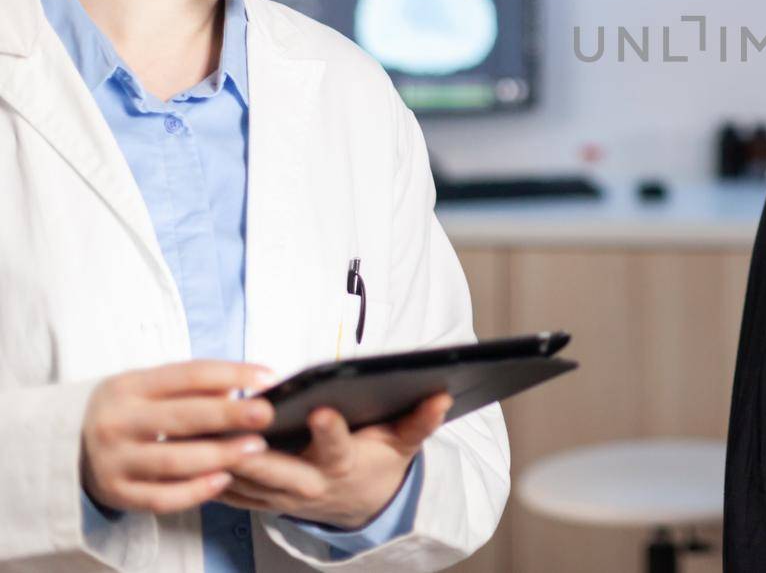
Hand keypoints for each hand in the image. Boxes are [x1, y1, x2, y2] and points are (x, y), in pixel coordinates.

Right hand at [80, 360, 275, 514]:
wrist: (65, 446)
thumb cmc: (126, 410)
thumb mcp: (147, 386)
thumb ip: (190, 385)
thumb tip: (241, 385)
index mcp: (129, 387)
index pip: (188, 375)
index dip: (232, 373)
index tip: (269, 376)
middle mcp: (118, 422)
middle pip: (183, 417)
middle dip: (229, 415)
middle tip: (266, 414)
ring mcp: (114, 461)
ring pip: (174, 460)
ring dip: (219, 455)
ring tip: (255, 448)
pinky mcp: (117, 493)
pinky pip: (162, 498)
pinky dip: (195, 491)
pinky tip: (223, 480)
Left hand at [218, 393, 451, 529]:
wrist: (358, 505)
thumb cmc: (377, 462)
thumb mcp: (402, 444)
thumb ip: (419, 422)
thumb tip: (443, 396)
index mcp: (342, 464)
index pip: (336, 446)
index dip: (329, 430)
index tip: (321, 409)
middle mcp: (308, 484)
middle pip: (276, 470)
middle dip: (254, 451)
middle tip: (234, 428)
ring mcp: (280, 496)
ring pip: (244, 482)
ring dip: (220, 463)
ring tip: (197, 435)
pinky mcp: (259, 500)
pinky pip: (228, 492)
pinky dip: (207, 476)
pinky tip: (187, 452)